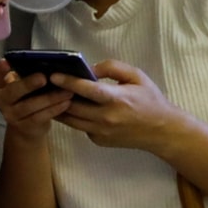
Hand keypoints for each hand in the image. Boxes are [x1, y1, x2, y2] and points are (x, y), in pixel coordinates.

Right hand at [0, 59, 73, 143]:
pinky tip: (66, 103)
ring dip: (49, 98)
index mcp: (0, 86)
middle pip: (12, 92)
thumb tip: (49, 64)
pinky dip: (54, 109)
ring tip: (66, 91)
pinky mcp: (24, 126)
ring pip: (29, 106)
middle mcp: (2, 101)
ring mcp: (11, 115)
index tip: (6, 62)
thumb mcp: (24, 87)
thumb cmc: (28, 99)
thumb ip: (29, 75)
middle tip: (43, 78)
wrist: (27, 128)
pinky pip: (39, 117)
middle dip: (28, 84)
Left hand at [50, 60, 189, 154]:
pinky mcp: (98, 140)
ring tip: (51, 94)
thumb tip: (89, 68)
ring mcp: (100, 132)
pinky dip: (73, 116)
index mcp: (117, 99)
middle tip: (46, 84)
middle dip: (57, 95)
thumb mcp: (137, 76)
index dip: (69, 82)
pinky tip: (69, 106)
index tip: (54, 76)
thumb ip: (112, 68)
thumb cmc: (150, 100)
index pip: (88, 90)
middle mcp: (106, 118)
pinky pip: (79, 126)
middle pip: (72, 107)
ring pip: (70, 119)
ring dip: (59, 107)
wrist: (162, 131)